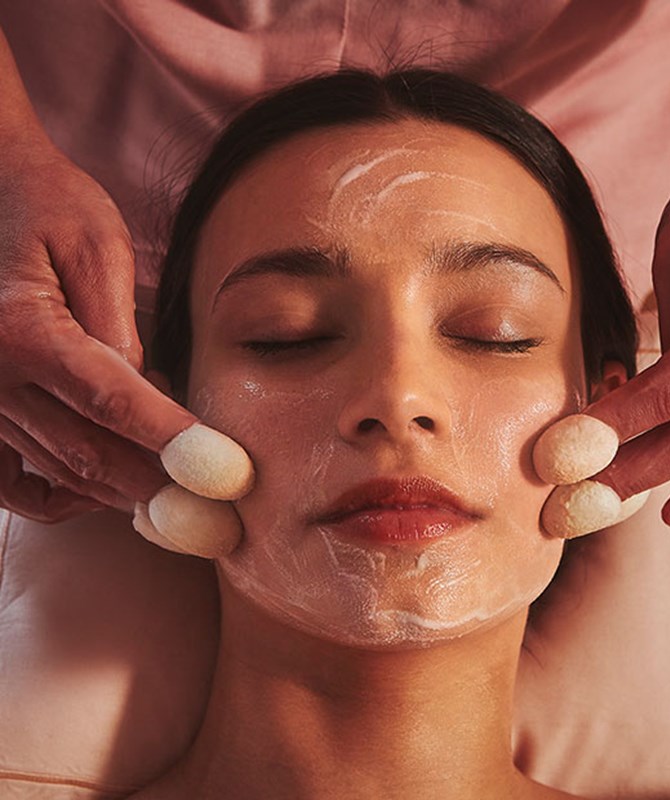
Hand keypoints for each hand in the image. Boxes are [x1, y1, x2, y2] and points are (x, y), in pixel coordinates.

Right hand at [0, 132, 196, 521]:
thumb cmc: (47, 206)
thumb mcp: (95, 246)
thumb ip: (120, 325)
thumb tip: (149, 392)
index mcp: (24, 331)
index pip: (114, 402)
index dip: (172, 442)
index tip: (224, 474)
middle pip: (88, 450)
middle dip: (157, 486)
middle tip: (213, 514)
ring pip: (59, 471)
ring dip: (122, 494)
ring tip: (180, 506)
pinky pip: (11, 483)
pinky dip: (61, 498)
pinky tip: (104, 493)